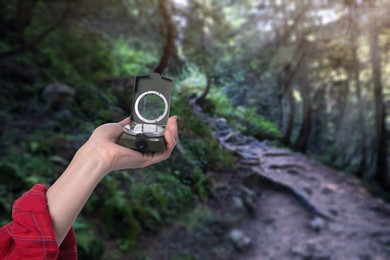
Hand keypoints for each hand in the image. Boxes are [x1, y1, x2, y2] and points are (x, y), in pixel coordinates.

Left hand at [47, 116, 177, 243]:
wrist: (97, 150)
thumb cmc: (102, 140)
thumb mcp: (118, 126)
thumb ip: (128, 123)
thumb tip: (134, 117)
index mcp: (137, 143)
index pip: (156, 136)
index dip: (164, 127)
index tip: (168, 118)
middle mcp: (143, 150)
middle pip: (164, 141)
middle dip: (172, 130)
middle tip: (173, 120)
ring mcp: (146, 155)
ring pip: (167, 147)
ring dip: (174, 135)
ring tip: (173, 124)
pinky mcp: (147, 160)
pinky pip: (165, 153)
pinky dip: (170, 143)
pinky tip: (169, 132)